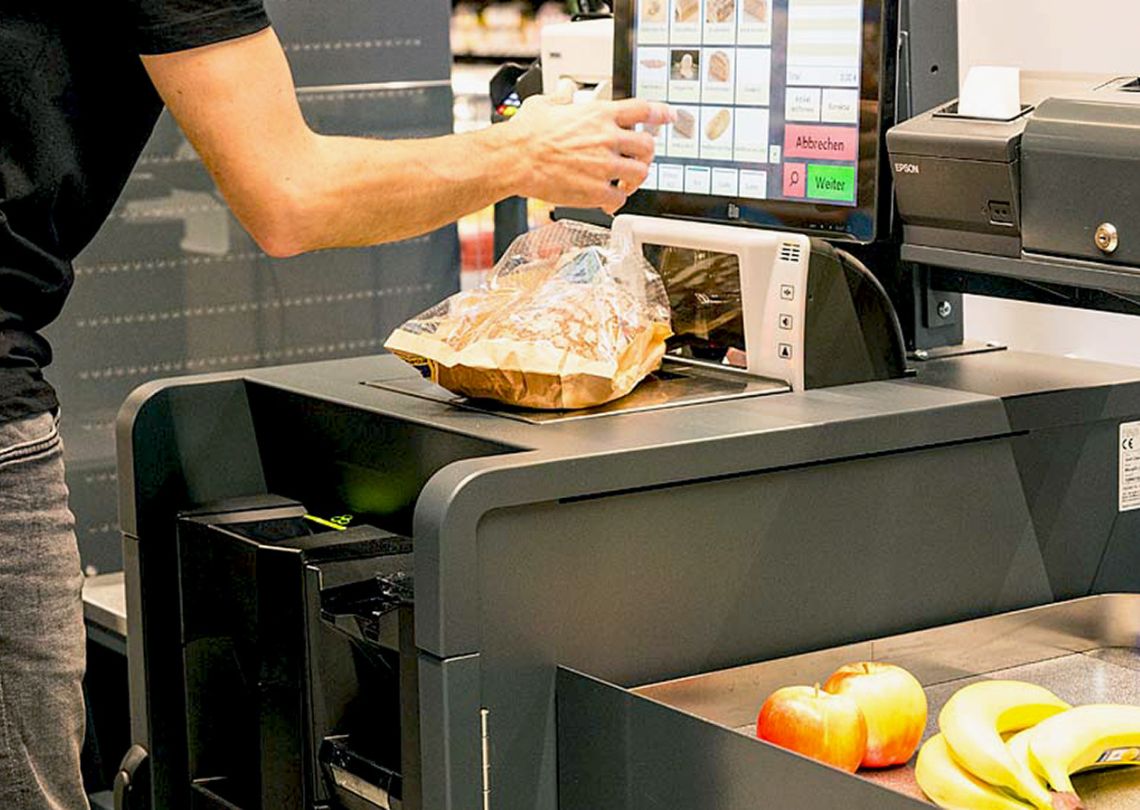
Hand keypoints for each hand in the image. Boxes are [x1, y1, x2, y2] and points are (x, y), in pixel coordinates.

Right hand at [506, 96, 674, 213]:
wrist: (515, 158)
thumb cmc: (526, 133)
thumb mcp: (545, 104)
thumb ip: (562, 97)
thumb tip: (565, 90)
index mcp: (599, 114)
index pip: (643, 109)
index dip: (659, 113)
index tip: (667, 117)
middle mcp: (607, 138)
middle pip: (648, 146)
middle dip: (645, 155)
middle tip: (638, 160)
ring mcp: (604, 166)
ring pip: (640, 174)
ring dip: (634, 180)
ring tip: (624, 184)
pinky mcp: (595, 190)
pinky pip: (619, 199)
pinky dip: (616, 201)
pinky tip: (607, 200)